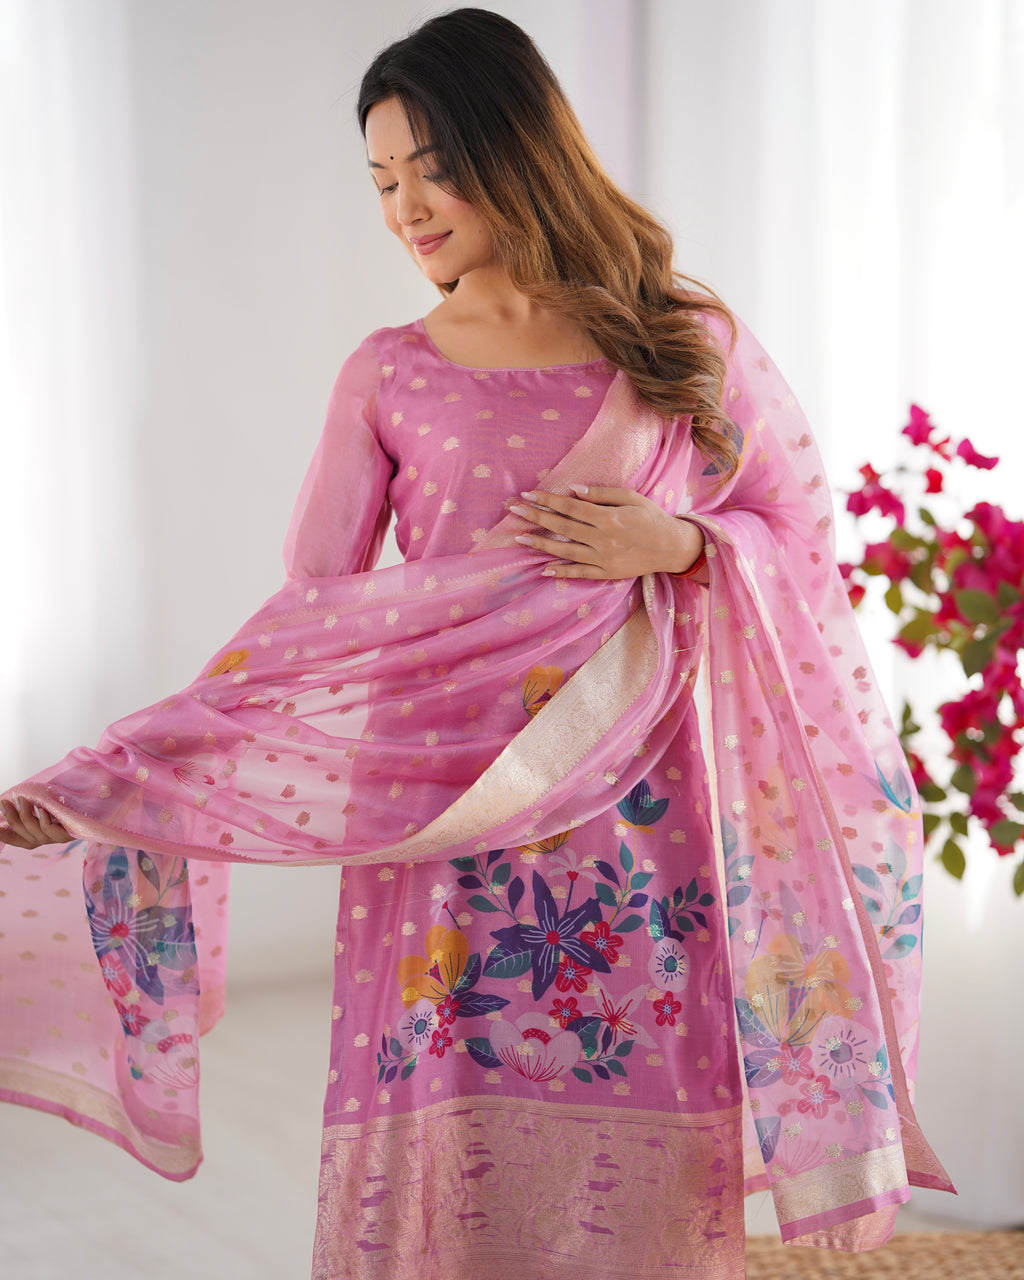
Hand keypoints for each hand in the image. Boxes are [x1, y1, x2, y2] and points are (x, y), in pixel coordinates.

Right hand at [0, 796, 73, 848]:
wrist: (91, 808)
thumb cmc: (62, 805)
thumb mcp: (40, 805)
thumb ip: (26, 808)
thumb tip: (9, 800)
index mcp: (31, 837)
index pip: (13, 838)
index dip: (2, 834)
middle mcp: (40, 840)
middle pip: (20, 831)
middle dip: (11, 816)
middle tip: (7, 801)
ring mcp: (52, 839)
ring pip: (33, 830)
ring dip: (25, 813)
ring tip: (22, 799)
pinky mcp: (64, 837)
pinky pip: (48, 829)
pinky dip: (43, 818)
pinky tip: (42, 808)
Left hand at [508, 484, 705, 579]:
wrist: (672, 547)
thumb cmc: (652, 518)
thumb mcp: (632, 498)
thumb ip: (603, 494)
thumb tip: (574, 490)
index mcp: (608, 517)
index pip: (570, 507)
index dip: (547, 500)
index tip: (528, 495)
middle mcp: (603, 538)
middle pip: (562, 526)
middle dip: (536, 517)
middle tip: (514, 511)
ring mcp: (604, 559)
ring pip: (566, 551)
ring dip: (541, 544)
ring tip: (520, 537)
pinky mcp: (607, 574)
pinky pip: (580, 573)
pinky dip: (561, 572)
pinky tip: (544, 568)